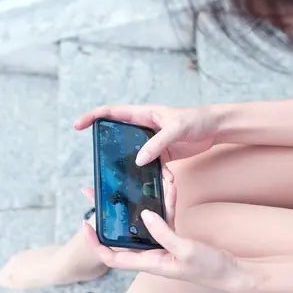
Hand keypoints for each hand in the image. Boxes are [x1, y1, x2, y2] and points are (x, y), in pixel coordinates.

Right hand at [74, 104, 218, 164]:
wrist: (215, 129)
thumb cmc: (196, 120)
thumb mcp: (176, 130)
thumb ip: (157, 144)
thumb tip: (139, 160)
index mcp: (143, 114)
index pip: (111, 112)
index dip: (93, 117)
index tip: (78, 126)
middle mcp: (144, 127)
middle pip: (119, 137)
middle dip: (111, 150)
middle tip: (104, 164)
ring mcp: (152, 142)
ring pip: (135, 156)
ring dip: (134, 168)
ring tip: (132, 178)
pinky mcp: (163, 154)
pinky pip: (152, 166)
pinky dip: (155, 175)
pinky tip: (164, 180)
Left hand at [81, 173, 248, 292]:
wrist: (230, 272)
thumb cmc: (209, 268)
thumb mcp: (186, 250)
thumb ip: (164, 233)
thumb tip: (145, 215)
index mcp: (150, 262)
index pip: (113, 256)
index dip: (96, 243)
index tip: (85, 225)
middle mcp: (153, 255)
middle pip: (123, 236)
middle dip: (111, 216)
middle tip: (98, 195)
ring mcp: (164, 247)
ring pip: (144, 223)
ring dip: (142, 203)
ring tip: (136, 184)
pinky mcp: (175, 239)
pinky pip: (165, 218)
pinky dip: (166, 203)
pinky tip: (170, 187)